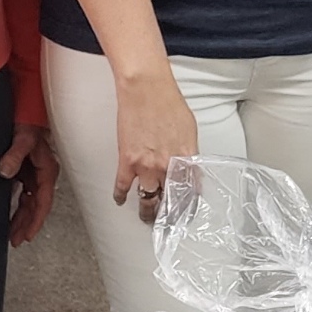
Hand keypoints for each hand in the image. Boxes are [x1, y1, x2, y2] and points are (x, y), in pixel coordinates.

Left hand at [0, 124, 57, 246]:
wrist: (25, 111)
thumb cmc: (28, 124)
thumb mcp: (22, 138)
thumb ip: (14, 155)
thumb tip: (4, 172)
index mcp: (47, 170)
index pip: (43, 201)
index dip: (36, 220)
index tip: (28, 235)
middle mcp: (42, 174)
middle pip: (36, 206)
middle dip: (26, 224)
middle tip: (15, 240)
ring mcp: (33, 174)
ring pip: (29, 202)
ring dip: (21, 217)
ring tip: (11, 234)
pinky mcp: (24, 171)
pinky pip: (22, 194)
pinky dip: (16, 205)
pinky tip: (7, 214)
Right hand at [113, 69, 198, 224]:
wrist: (146, 89)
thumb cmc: (168, 102)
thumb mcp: (189, 130)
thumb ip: (188, 151)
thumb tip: (187, 165)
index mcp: (187, 158)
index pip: (191, 191)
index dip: (188, 206)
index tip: (186, 213)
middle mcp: (168, 166)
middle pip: (170, 200)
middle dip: (169, 215)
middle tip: (167, 222)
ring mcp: (146, 165)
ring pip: (147, 199)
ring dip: (147, 212)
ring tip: (147, 218)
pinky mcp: (127, 161)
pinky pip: (123, 186)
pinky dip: (121, 196)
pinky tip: (121, 200)